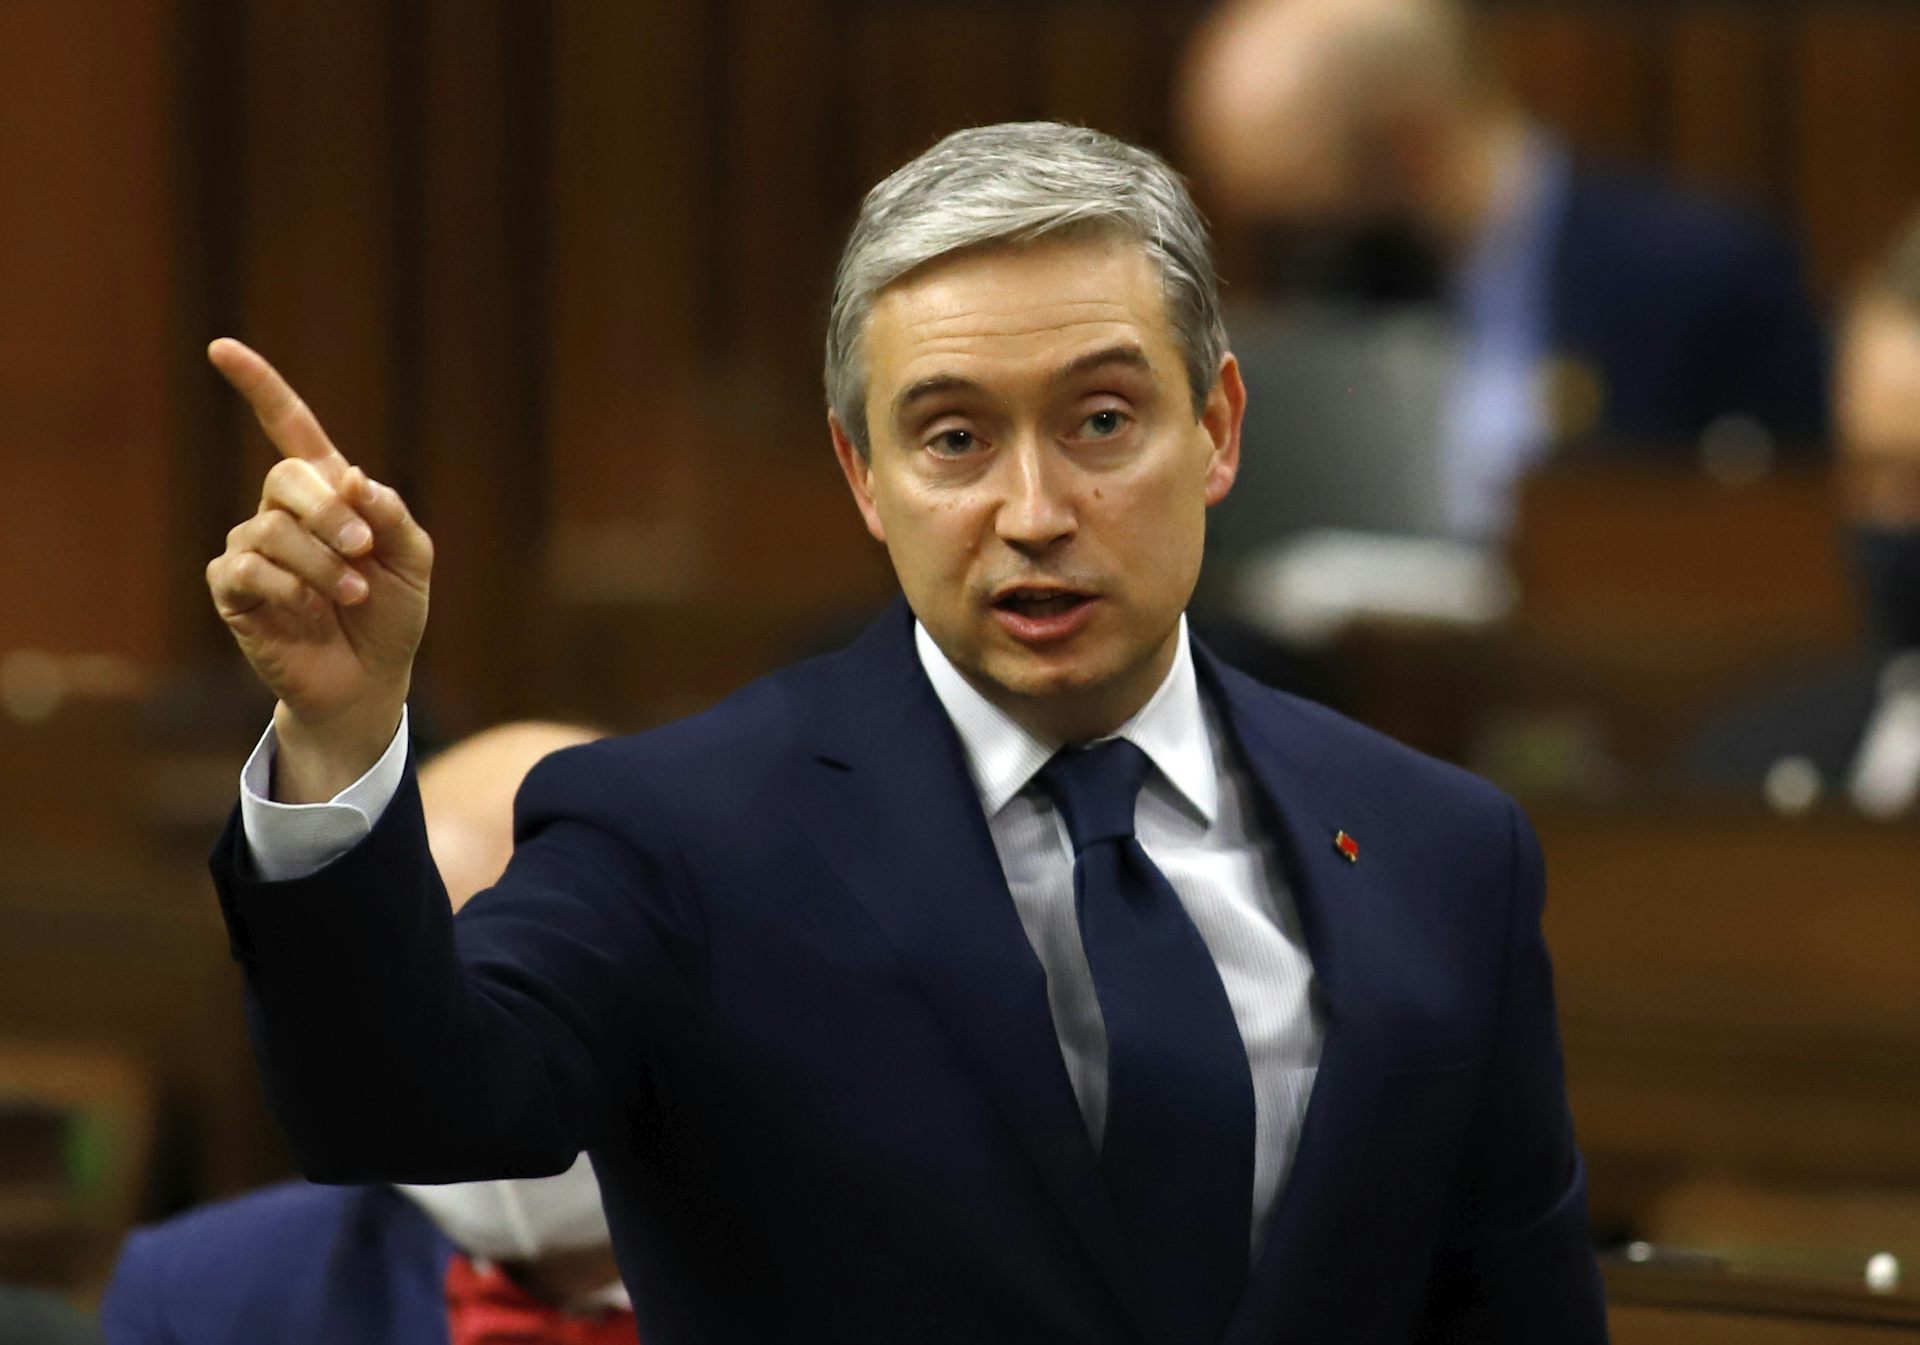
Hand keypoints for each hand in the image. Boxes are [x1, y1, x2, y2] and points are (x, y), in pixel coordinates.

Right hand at [204, 338, 432, 798]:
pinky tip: (310, 609)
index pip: (288, 428)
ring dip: (320, 563)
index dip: (259, 387)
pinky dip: (288, 588)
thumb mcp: (412, 561)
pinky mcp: (232, 590)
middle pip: (286, 479)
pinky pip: (245, 570)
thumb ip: (390, 515)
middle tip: (364, 551)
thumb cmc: (392, 615)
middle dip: (330, 513)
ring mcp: (253, 549)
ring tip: (350, 596)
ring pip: (270, 530)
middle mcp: (283, 512)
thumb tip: (353, 477)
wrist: (370, 680)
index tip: (221, 347)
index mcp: (328, 493)